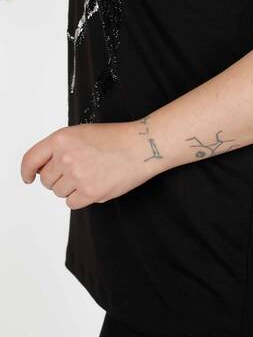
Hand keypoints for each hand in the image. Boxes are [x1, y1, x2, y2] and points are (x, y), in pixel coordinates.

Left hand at [20, 120, 161, 209]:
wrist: (142, 145)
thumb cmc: (116, 138)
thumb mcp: (82, 133)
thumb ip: (60, 148)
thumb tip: (43, 169)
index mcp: (62, 138)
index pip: (31, 159)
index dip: (27, 171)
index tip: (28, 177)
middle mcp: (66, 156)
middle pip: (46, 180)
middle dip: (58, 178)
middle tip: (77, 171)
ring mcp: (78, 175)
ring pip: (59, 193)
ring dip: (70, 188)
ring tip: (90, 175)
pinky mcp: (90, 192)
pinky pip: (71, 203)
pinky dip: (80, 198)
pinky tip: (94, 185)